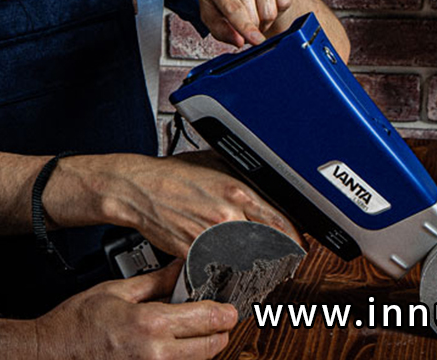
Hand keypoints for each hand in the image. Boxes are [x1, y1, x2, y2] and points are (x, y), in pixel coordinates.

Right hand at [34, 262, 236, 359]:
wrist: (52, 353)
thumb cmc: (77, 323)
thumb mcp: (117, 290)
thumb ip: (155, 281)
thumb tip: (180, 268)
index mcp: (151, 324)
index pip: (205, 319)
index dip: (224, 313)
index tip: (231, 309)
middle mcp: (157, 354)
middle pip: (210, 347)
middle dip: (218, 332)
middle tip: (219, 318)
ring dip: (202, 348)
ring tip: (194, 330)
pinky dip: (182, 358)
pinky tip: (172, 344)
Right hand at [95, 152, 299, 258]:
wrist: (138, 188)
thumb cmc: (172, 175)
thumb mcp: (214, 164)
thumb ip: (241, 178)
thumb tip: (267, 189)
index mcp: (236, 191)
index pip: (279, 221)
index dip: (294, 239)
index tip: (298, 246)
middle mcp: (226, 215)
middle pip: (267, 246)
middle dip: (278, 258)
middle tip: (282, 263)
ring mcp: (209, 236)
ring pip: (245, 261)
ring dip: (254, 269)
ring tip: (257, 271)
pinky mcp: (193, 252)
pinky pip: (218, 268)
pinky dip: (226, 272)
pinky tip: (228, 271)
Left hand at [197, 0, 292, 46]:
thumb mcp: (209, 10)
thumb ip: (221, 30)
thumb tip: (240, 41)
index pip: (234, 9)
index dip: (246, 28)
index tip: (256, 40)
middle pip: (255, 15)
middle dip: (252, 27)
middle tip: (245, 19)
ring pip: (271, 11)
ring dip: (264, 18)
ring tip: (255, 6)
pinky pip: (285, 1)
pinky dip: (277, 7)